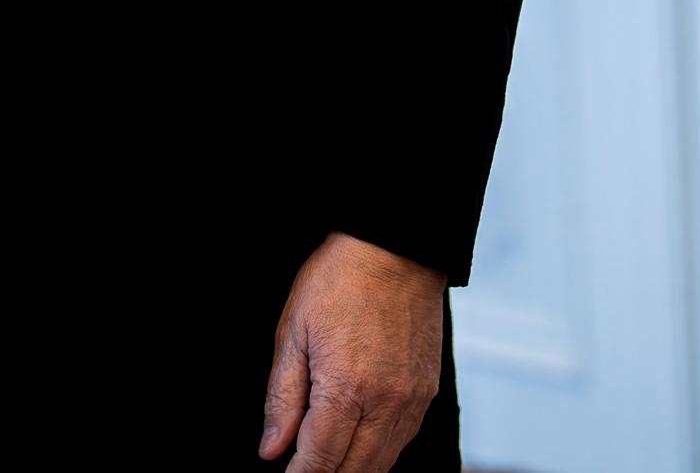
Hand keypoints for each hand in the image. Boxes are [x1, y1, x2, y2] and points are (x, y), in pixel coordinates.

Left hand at [259, 234, 445, 472]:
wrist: (395, 248)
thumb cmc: (339, 280)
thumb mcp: (293, 332)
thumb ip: (282, 398)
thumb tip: (271, 450)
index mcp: (346, 388)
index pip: (320, 462)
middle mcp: (385, 402)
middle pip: (354, 472)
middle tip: (303, 469)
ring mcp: (412, 400)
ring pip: (382, 464)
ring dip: (353, 470)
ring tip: (326, 460)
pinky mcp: (428, 392)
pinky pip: (403, 441)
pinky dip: (379, 452)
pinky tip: (358, 443)